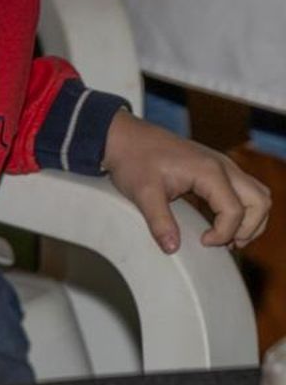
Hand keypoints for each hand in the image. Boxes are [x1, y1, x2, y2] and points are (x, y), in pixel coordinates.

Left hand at [103, 110, 270, 253]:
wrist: (124, 137)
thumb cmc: (133, 160)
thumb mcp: (143, 194)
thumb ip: (159, 222)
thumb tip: (172, 248)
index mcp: (209, 171)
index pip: (235, 211)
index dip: (224, 234)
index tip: (203, 242)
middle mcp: (223, 166)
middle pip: (259, 201)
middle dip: (250, 228)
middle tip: (226, 244)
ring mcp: (222, 165)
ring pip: (258, 194)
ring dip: (252, 218)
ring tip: (229, 238)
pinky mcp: (216, 167)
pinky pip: (245, 189)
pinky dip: (244, 209)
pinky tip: (223, 224)